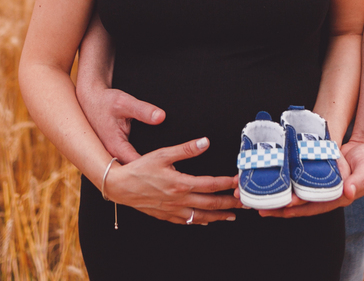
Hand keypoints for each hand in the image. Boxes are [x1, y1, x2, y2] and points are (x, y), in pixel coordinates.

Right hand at [76, 85, 164, 164]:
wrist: (89, 99)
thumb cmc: (105, 100)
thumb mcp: (124, 102)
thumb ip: (143, 110)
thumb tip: (161, 117)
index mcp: (115, 146)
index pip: (137, 166)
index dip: (154, 169)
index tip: (171, 167)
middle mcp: (111, 155)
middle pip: (134, 172)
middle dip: (152, 172)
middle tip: (173, 171)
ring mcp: (111, 156)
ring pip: (130, 169)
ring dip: (145, 170)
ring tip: (167, 170)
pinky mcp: (113, 153)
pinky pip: (127, 163)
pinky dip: (138, 164)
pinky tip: (153, 163)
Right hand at [107, 137, 240, 224]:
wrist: (119, 185)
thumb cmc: (139, 168)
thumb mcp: (163, 154)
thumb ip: (186, 149)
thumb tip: (204, 142)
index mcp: (181, 183)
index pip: (211, 184)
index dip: (227, 184)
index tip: (239, 182)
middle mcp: (179, 199)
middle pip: (211, 203)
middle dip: (230, 204)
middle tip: (244, 204)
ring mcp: (173, 210)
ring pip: (201, 216)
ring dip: (218, 216)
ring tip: (231, 216)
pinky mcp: (165, 215)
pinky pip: (186, 221)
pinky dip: (199, 221)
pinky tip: (204, 220)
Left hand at [255, 156, 355, 217]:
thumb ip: (358, 181)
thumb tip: (348, 191)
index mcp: (339, 197)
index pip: (316, 206)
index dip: (300, 207)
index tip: (285, 207)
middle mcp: (326, 195)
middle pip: (301, 205)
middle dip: (281, 208)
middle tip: (262, 209)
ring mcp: (320, 185)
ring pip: (297, 195)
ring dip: (279, 198)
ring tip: (259, 201)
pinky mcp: (316, 174)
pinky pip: (298, 181)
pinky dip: (286, 183)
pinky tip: (272, 182)